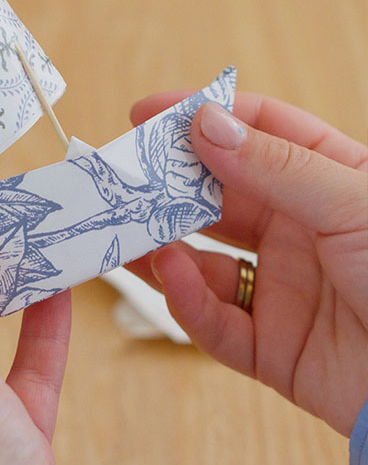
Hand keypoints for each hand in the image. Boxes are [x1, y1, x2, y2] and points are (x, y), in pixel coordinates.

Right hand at [126, 94, 367, 434]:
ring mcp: (285, 290)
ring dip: (162, 247)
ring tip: (129, 233)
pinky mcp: (272, 349)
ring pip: (202, 263)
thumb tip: (206, 124)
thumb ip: (275, 165)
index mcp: (333, 185)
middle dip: (167, 189)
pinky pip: (215, 324)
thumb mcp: (354, 206)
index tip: (147, 115)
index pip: (259, 135)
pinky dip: (187, 302)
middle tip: (120, 179)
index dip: (203, 119)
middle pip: (217, 200)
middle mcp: (303, 234)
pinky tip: (173, 278)